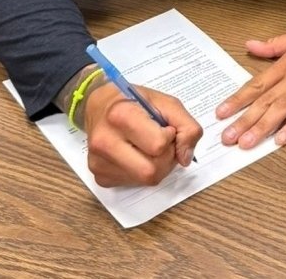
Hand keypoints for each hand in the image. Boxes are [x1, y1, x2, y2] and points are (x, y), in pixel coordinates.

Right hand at [84, 84, 202, 186]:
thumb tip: (185, 157)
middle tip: (163, 141)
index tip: (165, 127)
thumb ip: (186, 125)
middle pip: (152, 171)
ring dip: (158, 166)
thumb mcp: (166, 102)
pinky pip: (134, 184)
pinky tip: (139, 155)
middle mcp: (105, 141)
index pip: (158, 145)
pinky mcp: (100, 176)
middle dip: (166, 158)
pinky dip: (144, 172)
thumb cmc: (134, 101)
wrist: (100, 106)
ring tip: (152, 148)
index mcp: (121, 115)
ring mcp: (99, 162)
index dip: (170, 137)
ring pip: (145, 180)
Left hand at [215, 18, 285, 148]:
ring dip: (263, 126)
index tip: (221, 113)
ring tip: (247, 143)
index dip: (238, 99)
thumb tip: (250, 45)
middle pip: (265, 100)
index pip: (258, 84)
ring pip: (282, 108)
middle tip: (226, 138)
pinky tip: (282, 139)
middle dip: (244, 120)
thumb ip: (275, 44)